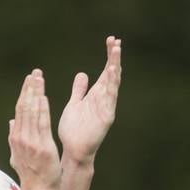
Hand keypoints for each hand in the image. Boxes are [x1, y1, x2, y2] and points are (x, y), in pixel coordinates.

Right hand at [9, 68, 61, 189]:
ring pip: (32, 112)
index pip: (19, 110)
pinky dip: (42, 109)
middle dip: (29, 88)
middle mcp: (21, 137)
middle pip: (24, 107)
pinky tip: (44, 97)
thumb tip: (11, 121)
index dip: (24, 93)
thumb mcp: (17, 154)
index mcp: (15, 137)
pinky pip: (42, 124)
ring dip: (35, 93)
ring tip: (39, 78)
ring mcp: (31, 142)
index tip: (29, 80)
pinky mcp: (43, 146)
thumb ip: (14, 137)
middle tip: (34, 72)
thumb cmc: (31, 174)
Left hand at [58, 36, 121, 163]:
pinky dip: (112, 84)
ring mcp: (106, 107)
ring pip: (113, 83)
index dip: (109, 56)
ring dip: (115, 66)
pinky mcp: (106, 116)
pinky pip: (110, 98)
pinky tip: (113, 72)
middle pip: (111, 74)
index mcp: (96, 95)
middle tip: (116, 40)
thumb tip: (83, 74)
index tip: (111, 40)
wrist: (74, 150)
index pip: (105, 71)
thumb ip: (80, 90)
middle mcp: (103, 99)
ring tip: (116, 51)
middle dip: (114, 58)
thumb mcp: (76, 103)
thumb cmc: (74, 129)